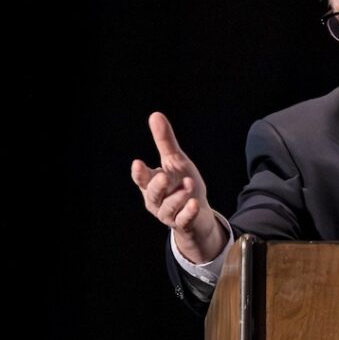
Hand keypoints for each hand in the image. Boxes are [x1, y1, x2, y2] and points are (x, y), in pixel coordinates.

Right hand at [131, 112, 225, 263]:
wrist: (199, 214)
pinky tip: (194, 204)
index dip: (139, 173)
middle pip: (152, 194)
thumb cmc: (182, 185)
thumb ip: (164, 142)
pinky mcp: (183, 224)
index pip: (141, 179)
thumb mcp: (175, 162)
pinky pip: (183, 220)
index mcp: (151, 184)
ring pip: (169, 207)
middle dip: (158, 186)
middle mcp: (156, 200)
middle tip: (165, 176)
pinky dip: (188, 213)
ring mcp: (169, 214)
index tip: (139, 163)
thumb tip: (155, 115)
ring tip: (189, 185)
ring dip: (179, 197)